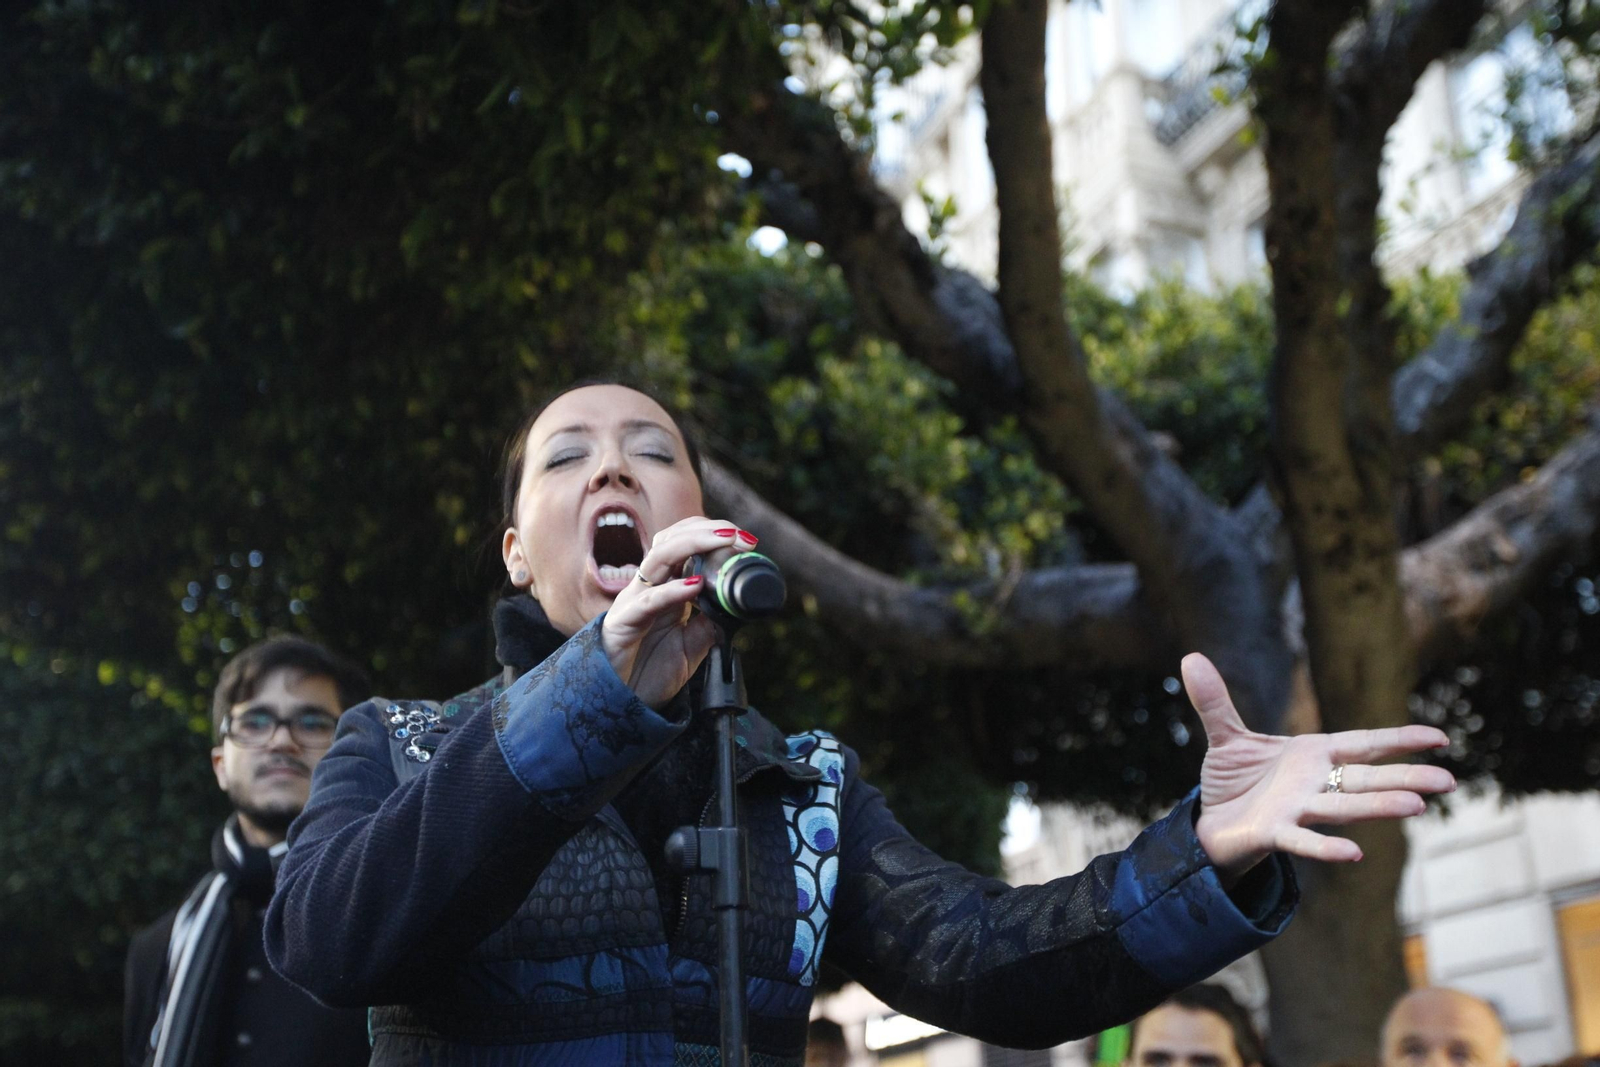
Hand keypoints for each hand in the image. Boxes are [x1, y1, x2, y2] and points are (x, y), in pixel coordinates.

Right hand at [600, 517, 754, 707]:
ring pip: (658, 557)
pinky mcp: (622, 623)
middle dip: (708, 530)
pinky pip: (647, 601)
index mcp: (664, 588)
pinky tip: (694, 586)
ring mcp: (633, 601)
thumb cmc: (649, 674)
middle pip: (672, 539)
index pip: (686, 545)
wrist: (622, 707)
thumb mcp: (692, 646)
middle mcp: (648, 587)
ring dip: (694, 544)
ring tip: (724, 541)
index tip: (748, 541)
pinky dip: (672, 590)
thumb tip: (735, 608)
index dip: (714, 536)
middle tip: (742, 536)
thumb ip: (709, 625)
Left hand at [1183, 653, 1455, 879]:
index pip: (1363, 743)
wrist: (1209, 823)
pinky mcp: (1274, 833)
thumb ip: (1216, 700)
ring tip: (1416, 807)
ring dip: (1379, 807)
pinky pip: (1304, 841)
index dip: (1400, 739)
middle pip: (1366, 778)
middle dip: (1406, 778)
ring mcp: (1297, 809)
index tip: (1441, 738)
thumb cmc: (1233, 782)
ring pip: (1344, 807)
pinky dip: (1327, 846)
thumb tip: (1190, 656)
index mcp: (1312, 755)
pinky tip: (1355, 853)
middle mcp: (1313, 783)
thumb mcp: (1226, 736)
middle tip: (1449, 782)